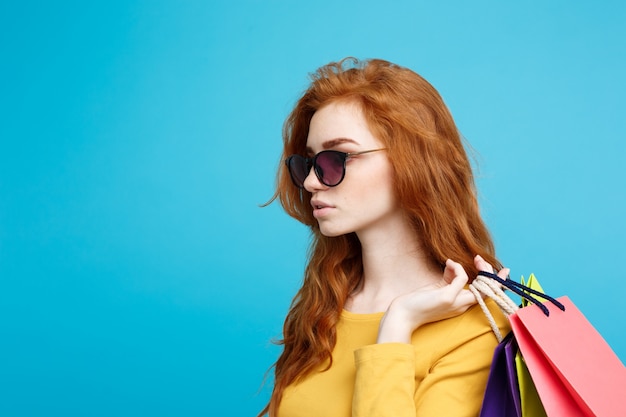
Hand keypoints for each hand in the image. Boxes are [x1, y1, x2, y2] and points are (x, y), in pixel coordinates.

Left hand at [377, 257, 507, 343]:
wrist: (403, 315)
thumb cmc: (418, 303)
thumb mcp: (437, 288)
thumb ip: (448, 278)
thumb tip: (453, 264)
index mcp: (461, 304)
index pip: (485, 294)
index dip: (495, 283)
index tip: (503, 270)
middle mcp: (462, 305)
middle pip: (489, 291)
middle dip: (491, 273)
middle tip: (480, 259)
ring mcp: (456, 303)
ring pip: (482, 287)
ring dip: (481, 269)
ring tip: (471, 259)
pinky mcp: (448, 298)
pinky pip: (461, 278)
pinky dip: (457, 268)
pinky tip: (448, 263)